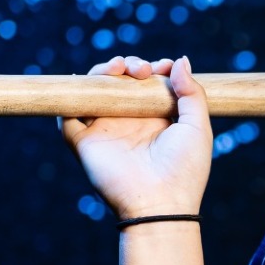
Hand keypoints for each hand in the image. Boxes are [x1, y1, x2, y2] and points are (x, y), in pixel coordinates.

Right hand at [58, 55, 212, 219]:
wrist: (162, 203)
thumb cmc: (185, 169)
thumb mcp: (198, 127)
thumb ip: (192, 93)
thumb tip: (179, 60)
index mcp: (155, 121)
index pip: (146, 86)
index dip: (152, 70)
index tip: (163, 66)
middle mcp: (128, 124)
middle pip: (119, 84)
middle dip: (129, 66)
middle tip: (143, 70)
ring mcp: (104, 132)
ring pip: (94, 92)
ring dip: (102, 73)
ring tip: (120, 67)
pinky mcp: (84, 142)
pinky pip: (67, 115)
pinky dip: (70, 96)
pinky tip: (88, 82)